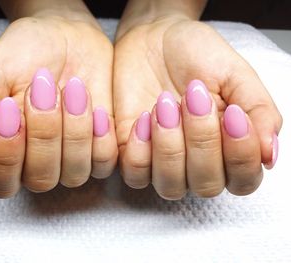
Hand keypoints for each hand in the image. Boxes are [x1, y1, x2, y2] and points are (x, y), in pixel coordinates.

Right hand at [0, 15, 116, 197]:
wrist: (68, 34)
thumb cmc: (28, 53)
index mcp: (8, 151)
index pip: (0, 182)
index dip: (5, 154)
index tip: (8, 109)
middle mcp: (40, 162)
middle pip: (41, 179)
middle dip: (43, 132)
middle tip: (43, 87)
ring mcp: (73, 158)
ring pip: (75, 173)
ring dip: (74, 130)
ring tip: (72, 87)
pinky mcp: (101, 148)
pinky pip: (104, 160)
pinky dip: (100, 134)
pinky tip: (95, 107)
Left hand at [114, 17, 281, 198]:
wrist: (154, 38)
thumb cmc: (197, 55)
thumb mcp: (236, 75)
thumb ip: (258, 112)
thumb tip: (269, 153)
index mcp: (229, 148)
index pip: (243, 180)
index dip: (239, 155)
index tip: (231, 113)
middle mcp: (197, 163)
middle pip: (206, 185)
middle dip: (202, 141)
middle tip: (193, 97)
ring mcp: (162, 162)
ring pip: (170, 186)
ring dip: (170, 146)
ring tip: (165, 103)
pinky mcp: (133, 154)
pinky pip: (136, 175)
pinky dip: (140, 150)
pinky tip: (144, 117)